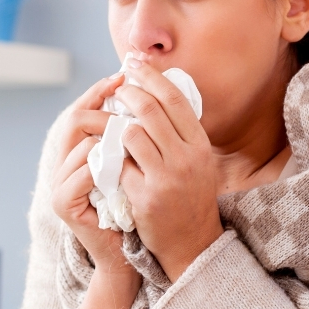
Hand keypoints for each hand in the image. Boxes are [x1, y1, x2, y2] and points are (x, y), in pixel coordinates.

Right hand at [51, 73, 129, 266]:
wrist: (127, 255)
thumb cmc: (137, 210)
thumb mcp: (136, 166)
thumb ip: (132, 136)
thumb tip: (147, 94)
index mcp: (79, 153)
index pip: (82, 111)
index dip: (98, 92)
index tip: (122, 76)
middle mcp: (63, 165)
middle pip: (75, 121)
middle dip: (104, 110)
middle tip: (128, 105)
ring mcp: (60, 185)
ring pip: (82, 145)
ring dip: (109, 139)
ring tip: (133, 136)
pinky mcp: (64, 204)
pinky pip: (83, 174)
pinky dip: (104, 167)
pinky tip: (124, 165)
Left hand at [114, 60, 224, 280]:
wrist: (193, 243)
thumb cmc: (190, 196)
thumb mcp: (197, 160)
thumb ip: (180, 132)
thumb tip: (158, 92)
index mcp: (200, 145)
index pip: (175, 99)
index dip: (152, 77)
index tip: (135, 65)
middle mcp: (187, 158)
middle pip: (150, 110)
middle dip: (128, 93)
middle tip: (117, 89)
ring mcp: (166, 178)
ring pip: (131, 135)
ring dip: (117, 128)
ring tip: (113, 128)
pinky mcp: (146, 197)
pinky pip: (119, 166)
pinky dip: (112, 160)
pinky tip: (108, 158)